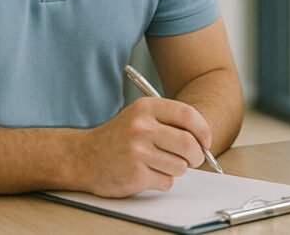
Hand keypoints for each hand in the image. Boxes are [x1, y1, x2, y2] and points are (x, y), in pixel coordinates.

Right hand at [73, 97, 212, 196]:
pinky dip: (163, 181)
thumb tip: (204, 139)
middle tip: (195, 159)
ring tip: (161, 164)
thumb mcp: (141, 116)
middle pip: (189, 144)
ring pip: (180, 165)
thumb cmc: (120, 137)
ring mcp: (137, 152)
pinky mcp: (134, 175)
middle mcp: (141, 127)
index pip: (188, 116)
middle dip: (197, 155)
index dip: (203, 131)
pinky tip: (148, 174)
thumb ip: (170, 121)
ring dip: (177, 169)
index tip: (206, 142)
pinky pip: (166, 181)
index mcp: (146, 108)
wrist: (83, 157)